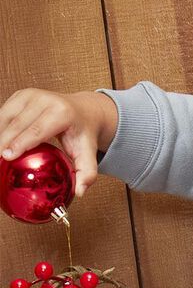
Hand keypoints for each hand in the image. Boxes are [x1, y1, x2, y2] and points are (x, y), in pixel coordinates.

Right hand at [0, 89, 117, 196]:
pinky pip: (3, 113)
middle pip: (17, 124)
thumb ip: (88, 173)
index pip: (36, 131)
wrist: (82, 110)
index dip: (19, 143)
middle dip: (3, 142)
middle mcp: (44, 99)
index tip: (6, 157)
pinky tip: (0, 145)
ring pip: (6, 117)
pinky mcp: (20, 95)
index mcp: (61, 113)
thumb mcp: (88, 152)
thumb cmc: (82, 133)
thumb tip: (80, 193)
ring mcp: (30, 94)